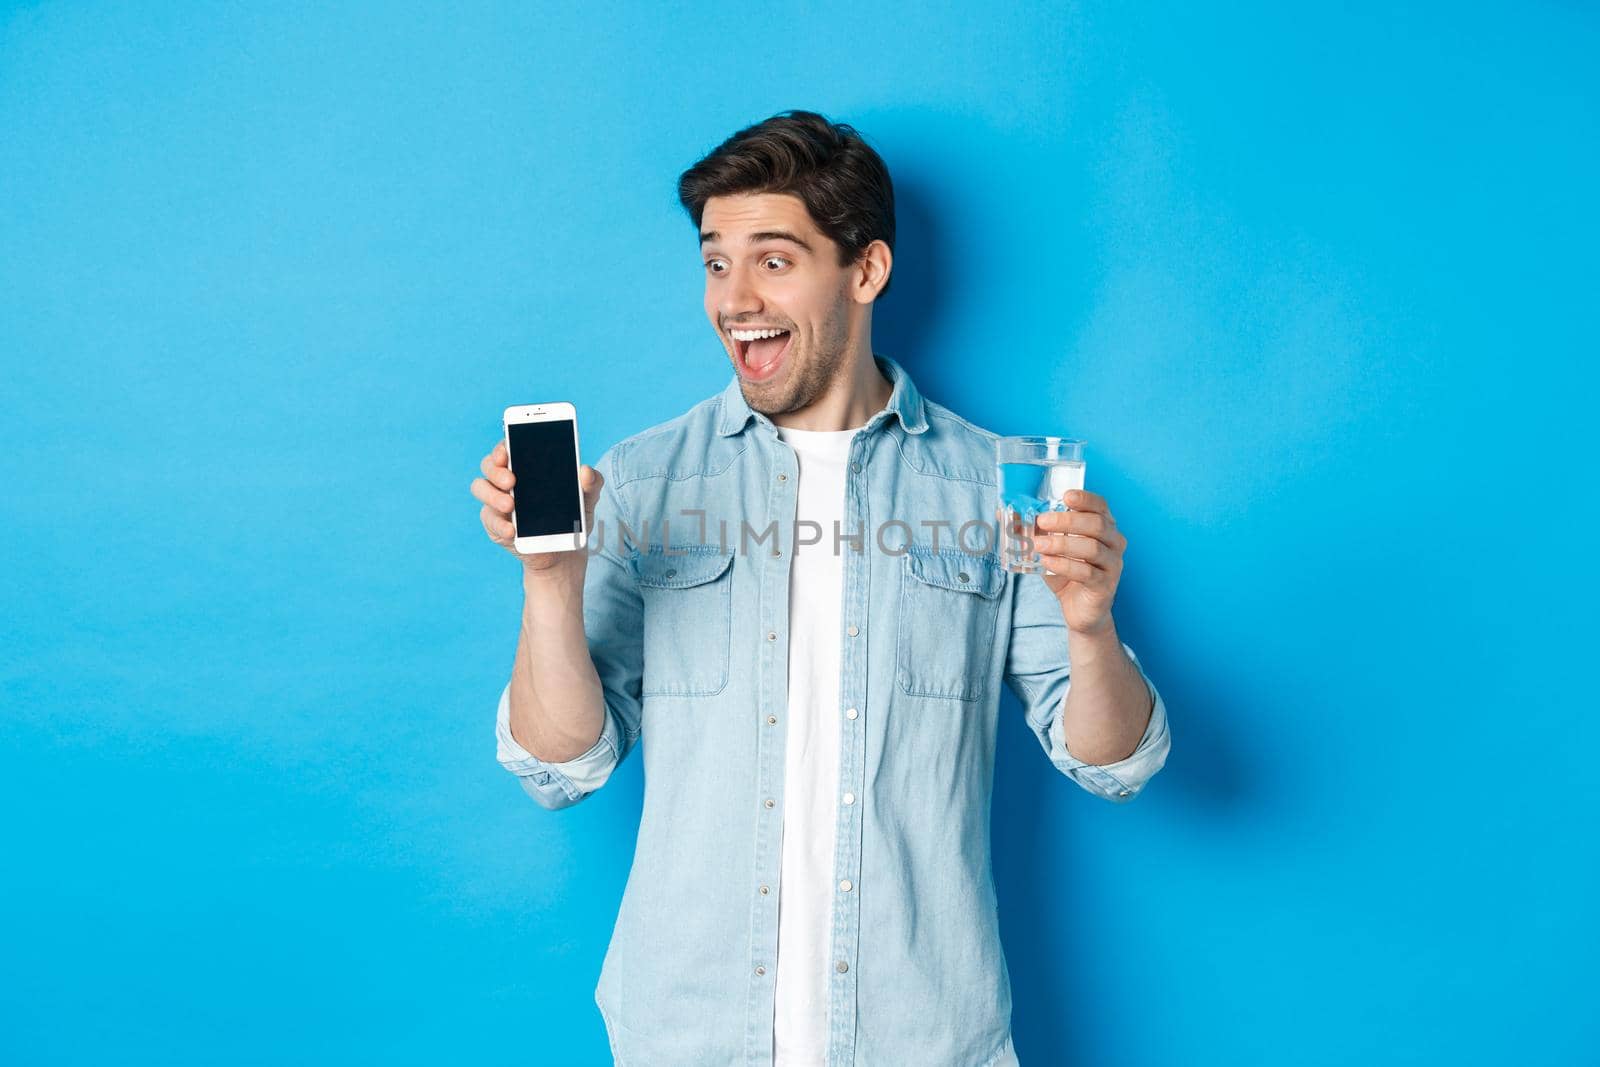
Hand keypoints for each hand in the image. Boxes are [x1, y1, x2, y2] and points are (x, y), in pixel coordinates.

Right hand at [471, 439, 603, 574]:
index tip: (507, 450)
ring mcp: (497, 502)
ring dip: (492, 495)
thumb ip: (591, 482)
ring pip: (481, 489)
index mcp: (525, 466)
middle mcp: (506, 480)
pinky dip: (499, 525)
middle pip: (488, 465)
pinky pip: (489, 521)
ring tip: (510, 505)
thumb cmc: (571, 515)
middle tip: (512, 480)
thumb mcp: (586, 498)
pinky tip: (512, 530)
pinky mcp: (495, 525)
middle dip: (496, 470)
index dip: (503, 446)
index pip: (508, 448)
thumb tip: (586, 471)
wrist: (565, 550)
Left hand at [1005, 489, 1126, 634]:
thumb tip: (1005, 514)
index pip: (1100, 506)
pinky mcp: (1105, 585)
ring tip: (1038, 545)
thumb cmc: (1067, 573)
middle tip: (1042, 521)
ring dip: (1062, 544)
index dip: (1085, 498)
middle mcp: (1114, 542)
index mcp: (1103, 527)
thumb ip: (1033, 531)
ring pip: (1093, 547)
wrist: (1080, 610)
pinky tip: (1047, 562)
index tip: (1065, 496)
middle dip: (1067, 520)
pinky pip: (1087, 572)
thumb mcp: (1048, 549)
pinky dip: (1065, 565)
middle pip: (1096, 524)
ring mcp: (1112, 564)